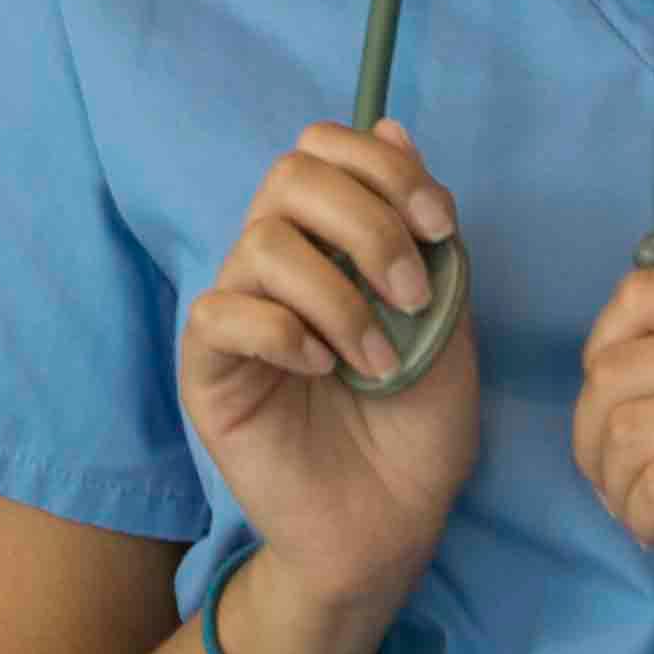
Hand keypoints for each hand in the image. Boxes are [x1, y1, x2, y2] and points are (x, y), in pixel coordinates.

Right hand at [176, 121, 480, 617]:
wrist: (389, 527)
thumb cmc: (416, 430)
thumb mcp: (445, 320)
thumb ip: (421, 232)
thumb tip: (391, 126)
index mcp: (330, 242)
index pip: (325, 150)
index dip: (384, 168)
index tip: (440, 225)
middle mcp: (277, 264)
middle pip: (289, 176)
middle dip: (367, 223)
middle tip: (413, 296)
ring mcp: (237, 313)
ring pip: (263, 242)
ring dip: (339, 296)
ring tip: (379, 361)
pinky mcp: (208, 367)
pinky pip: (223, 312)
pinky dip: (285, 331)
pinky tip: (323, 371)